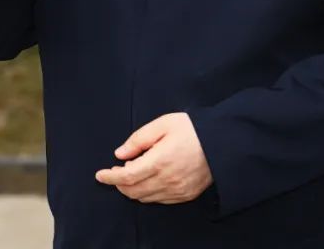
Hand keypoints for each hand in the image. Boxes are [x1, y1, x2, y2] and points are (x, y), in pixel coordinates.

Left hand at [94, 112, 211, 204]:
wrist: (223, 142)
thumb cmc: (193, 129)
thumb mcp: (163, 124)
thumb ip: (139, 139)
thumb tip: (120, 154)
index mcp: (160, 161)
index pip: (127, 177)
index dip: (110, 177)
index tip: (100, 175)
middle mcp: (167, 180)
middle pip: (133, 191)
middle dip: (119, 184)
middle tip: (115, 172)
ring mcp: (177, 191)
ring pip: (144, 198)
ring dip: (132, 189)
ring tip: (131, 174)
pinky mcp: (185, 195)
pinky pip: (159, 200)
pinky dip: (147, 193)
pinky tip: (147, 180)